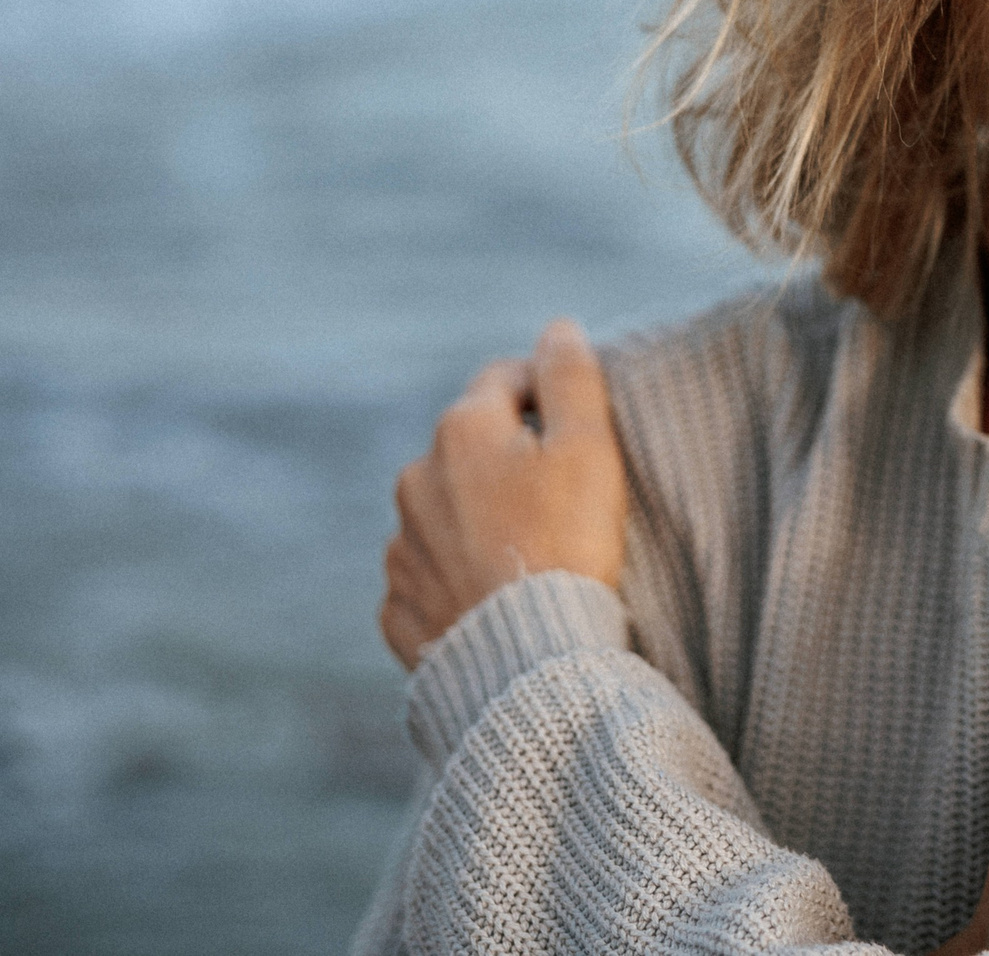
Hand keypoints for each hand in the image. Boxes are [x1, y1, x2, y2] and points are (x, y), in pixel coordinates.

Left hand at [378, 319, 629, 670]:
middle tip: (564, 494)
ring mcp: (400, 548)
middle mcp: (415, 479)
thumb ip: (572, 377)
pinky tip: (497, 594)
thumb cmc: (569, 543)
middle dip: (509, 457)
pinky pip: (430, 575)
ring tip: (530, 550)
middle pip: (470, 446)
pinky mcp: (399, 607)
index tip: (580, 425)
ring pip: (445, 511)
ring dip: (479, 517)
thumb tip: (558, 328)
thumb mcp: (589, 447)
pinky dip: (458, 576)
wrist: (527, 660)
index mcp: (461, 430)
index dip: (546, 392)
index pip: (505, 380)